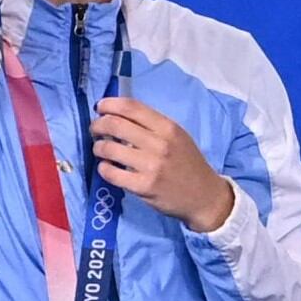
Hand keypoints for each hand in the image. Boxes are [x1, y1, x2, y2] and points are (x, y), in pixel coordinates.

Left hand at [92, 98, 235, 231]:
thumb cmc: (187, 163)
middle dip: (97, 125)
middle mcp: (160, 144)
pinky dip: (103, 168)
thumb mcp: (177, 137)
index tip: (100, 108)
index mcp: (168, 128)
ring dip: (98, 147)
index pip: (131, 107)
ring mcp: (151, 166)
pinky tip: (108, 168)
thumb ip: (152, 125)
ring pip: (108, 148)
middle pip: (114, 124)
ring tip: (101, 150)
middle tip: (96, 131)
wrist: (204, 196)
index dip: (109, 104)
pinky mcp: (143, 187)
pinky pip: (111, 173)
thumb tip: (116, 115)